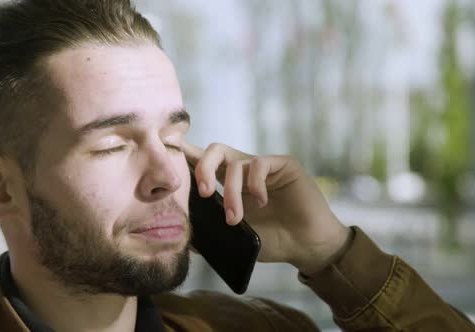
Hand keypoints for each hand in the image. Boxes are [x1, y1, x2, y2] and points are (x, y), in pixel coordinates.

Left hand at [182, 142, 349, 274]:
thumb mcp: (234, 239)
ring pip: (235, 163)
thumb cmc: (271, 241)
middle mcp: (245, 169)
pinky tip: (260, 202)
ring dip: (230, 193)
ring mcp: (264, 165)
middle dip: (202, 168)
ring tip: (235, 220)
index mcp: (229, 183)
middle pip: (215, 150)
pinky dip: (254, 185)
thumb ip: (210, 232)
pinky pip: (260, 164)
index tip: (169, 154)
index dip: (186, 155)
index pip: (204, 161)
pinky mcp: (283, 164)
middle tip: (203, 193)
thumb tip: (182, 237)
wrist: (305, 246)